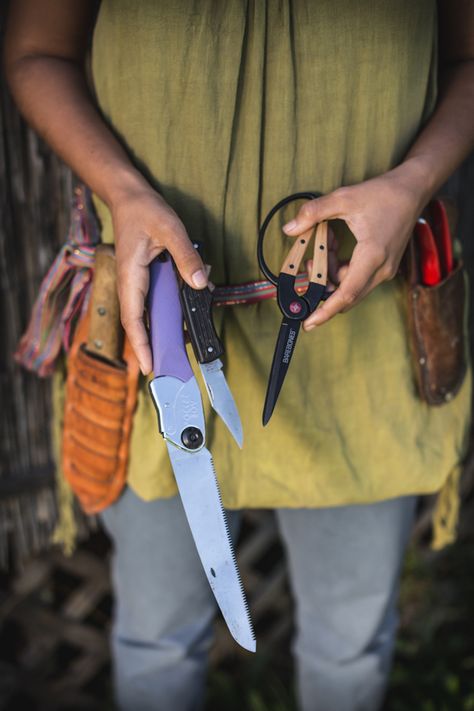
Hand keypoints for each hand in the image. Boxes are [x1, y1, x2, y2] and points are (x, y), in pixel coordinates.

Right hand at [111, 186, 206, 373]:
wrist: (130, 196)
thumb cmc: (144, 211)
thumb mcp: (170, 229)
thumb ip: (186, 257)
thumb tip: (201, 283)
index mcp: (132, 276)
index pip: (133, 318)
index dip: (141, 345)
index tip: (148, 366)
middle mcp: (132, 283)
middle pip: (141, 323)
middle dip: (155, 345)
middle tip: (172, 366)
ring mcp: (138, 281)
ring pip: (150, 312)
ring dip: (167, 326)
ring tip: (183, 343)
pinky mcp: (146, 277)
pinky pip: (158, 298)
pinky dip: (174, 304)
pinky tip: (192, 298)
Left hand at [282, 169, 423, 330]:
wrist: (413, 189)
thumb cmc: (383, 194)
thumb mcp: (343, 198)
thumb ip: (313, 213)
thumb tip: (289, 229)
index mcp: (372, 256)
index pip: (346, 294)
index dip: (325, 312)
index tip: (309, 323)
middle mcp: (382, 269)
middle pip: (345, 294)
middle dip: (323, 283)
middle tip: (311, 262)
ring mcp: (385, 270)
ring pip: (350, 286)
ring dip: (332, 272)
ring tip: (327, 242)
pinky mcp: (385, 266)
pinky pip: (358, 278)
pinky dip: (342, 267)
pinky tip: (337, 246)